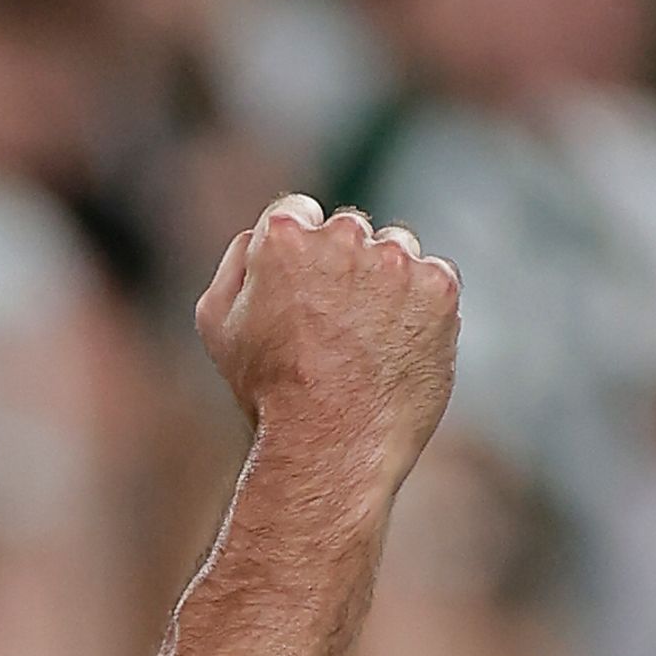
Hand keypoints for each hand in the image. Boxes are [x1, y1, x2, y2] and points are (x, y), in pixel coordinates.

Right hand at [196, 194, 460, 522]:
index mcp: (282, 236)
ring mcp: (396, 259)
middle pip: (348, 231)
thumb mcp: (218, 326)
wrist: (332, 442)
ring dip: (385, 283)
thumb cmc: (268, 391)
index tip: (299, 293)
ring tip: (365, 344)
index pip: (296, 213)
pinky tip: (395, 349)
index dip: (295, 255)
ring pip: (395, 252)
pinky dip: (420, 309)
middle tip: (331, 326)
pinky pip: (432, 281)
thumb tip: (263, 237)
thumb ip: (238, 264)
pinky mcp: (438, 286)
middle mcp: (343, 234)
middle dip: (341, 266)